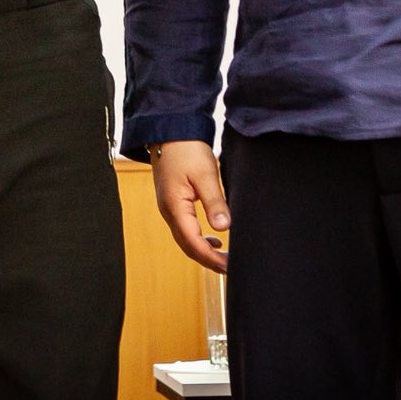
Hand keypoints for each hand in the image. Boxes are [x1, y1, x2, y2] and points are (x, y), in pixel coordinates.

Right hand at [150, 140, 230, 273]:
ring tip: (225, 258)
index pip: (193, 243)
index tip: (230, 266)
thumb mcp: (205, 174)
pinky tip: (214, 238)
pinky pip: (185, 229)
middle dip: (209, 260)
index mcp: (175, 207)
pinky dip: (199, 239)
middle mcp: (169, 212)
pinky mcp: (173, 203)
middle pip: (188, 246)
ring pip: (186, 239)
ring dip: (204, 251)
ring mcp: (169, 208)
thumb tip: (223, 228)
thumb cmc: (186, 149)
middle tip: (231, 268)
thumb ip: (214, 202)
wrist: (170, 131)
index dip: (212, 258)